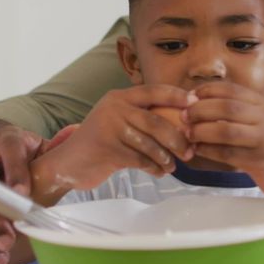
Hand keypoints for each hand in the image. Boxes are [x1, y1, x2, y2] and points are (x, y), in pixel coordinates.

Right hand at [33, 84, 194, 191]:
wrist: (69, 163)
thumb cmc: (101, 143)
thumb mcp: (118, 121)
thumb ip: (141, 116)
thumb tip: (182, 120)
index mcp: (119, 97)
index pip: (153, 91)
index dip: (176, 96)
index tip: (195, 103)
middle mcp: (114, 108)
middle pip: (155, 121)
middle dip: (177, 138)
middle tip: (189, 151)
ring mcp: (109, 128)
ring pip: (149, 143)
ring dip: (165, 157)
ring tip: (172, 165)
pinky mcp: (107, 149)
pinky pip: (140, 159)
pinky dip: (153, 167)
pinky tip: (158, 172)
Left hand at [185, 81, 263, 199]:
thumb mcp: (263, 123)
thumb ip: (241, 114)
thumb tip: (204, 106)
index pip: (232, 89)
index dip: (207, 91)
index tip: (189, 97)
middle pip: (227, 106)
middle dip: (200, 110)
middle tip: (183, 116)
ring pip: (226, 129)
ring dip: (202, 131)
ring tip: (189, 134)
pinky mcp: (259, 160)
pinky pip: (228, 153)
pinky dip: (209, 151)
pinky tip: (198, 151)